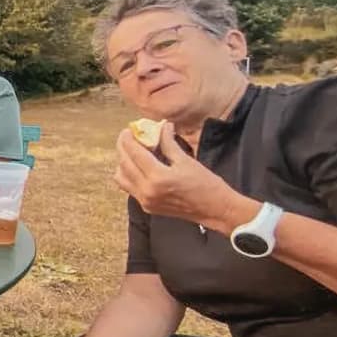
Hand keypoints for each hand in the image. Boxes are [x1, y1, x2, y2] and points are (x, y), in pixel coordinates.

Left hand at [114, 123, 252, 233]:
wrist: (215, 209)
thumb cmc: (205, 184)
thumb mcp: (186, 160)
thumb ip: (168, 143)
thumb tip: (162, 126)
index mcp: (158, 178)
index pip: (134, 153)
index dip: (128, 139)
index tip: (128, 129)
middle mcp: (147, 191)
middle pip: (124, 164)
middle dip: (123, 148)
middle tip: (128, 137)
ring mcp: (145, 201)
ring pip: (121, 178)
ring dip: (123, 162)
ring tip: (132, 152)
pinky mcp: (147, 207)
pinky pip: (129, 188)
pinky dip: (129, 175)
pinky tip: (138, 167)